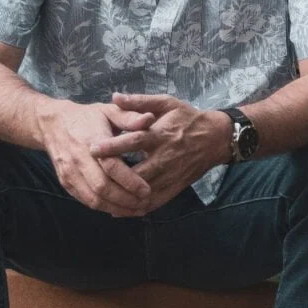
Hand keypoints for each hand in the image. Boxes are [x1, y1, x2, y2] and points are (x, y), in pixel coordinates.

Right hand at [36, 97, 160, 216]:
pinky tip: (121, 209)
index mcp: (91, 140)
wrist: (52, 124)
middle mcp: (78, 158)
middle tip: (146, 204)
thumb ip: (130, 117)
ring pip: (93, 198)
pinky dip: (104, 208)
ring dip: (117, 208)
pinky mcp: (66, 182)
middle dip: (126, 199)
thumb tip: (150, 118)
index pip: (110, 165)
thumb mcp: (109, 111)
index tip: (147, 190)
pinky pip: (86, 200)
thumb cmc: (88, 117)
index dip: (129, 180)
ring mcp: (69, 172)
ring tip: (137, 210)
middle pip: (102, 187)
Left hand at [89, 92, 231, 212]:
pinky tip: (119, 210)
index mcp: (161, 135)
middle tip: (91, 179)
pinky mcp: (176, 187)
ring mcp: (171, 175)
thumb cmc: (187, 118)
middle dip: (115, 177)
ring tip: (99, 197)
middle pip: (138, 172)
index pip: (135, 140)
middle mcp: (166, 157)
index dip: (114, 145)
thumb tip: (115, 96)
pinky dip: (136, 209)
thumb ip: (140, 101)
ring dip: (122, 197)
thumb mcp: (167, 103)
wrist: (216, 139)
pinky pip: (155, 202)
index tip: (92, 148)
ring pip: (145, 191)